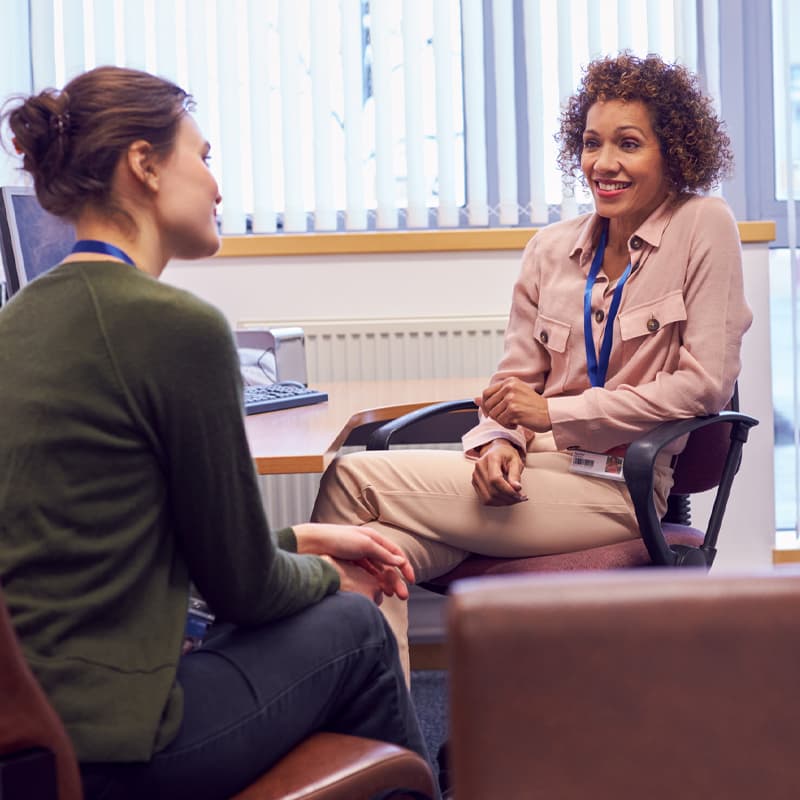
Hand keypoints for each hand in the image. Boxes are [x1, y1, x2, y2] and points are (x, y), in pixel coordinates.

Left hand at [293, 523, 413, 599]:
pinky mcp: (350, 564)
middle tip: (403, 596)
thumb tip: (400, 562)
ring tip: (390, 596)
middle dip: (397, 580)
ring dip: (386, 583)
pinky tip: (376, 592)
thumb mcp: (364, 545)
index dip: (405, 566)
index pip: (395, 553)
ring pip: (377, 571)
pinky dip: (373, 583)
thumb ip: (383, 554)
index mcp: (374, 537)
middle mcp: (368, 546)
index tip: (411, 581)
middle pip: (388, 565)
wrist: (313, 544)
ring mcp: (359, 555)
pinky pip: (366, 575)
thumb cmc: (338, 540)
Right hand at [471, 438, 527, 505]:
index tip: (519, 494)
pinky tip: (506, 499)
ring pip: (488, 498)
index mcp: (491, 458)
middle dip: (508, 498)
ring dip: (503, 502)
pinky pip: (485, 499)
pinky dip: (497, 503)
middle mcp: (480, 467)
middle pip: (492, 490)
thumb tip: (516, 488)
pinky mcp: (475, 483)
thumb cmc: (507, 455)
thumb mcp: (516, 461)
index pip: (495, 479)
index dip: (507, 490)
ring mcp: (475, 476)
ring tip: (515, 499)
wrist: (497, 451)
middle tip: (521, 498)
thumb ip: (516, 474)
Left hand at [477, 377, 550, 432]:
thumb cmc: (533, 406)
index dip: (485, 405)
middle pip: (488, 405)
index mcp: (509, 381)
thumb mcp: (514, 396)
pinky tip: (517, 424)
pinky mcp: (514, 410)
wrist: (551, 414)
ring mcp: (512, 398)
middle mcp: (510, 387)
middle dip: (494, 415)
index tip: (491, 413)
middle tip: (505, 418)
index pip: (486, 393)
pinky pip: (501, 422)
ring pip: (494, 415)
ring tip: (513, 420)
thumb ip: (495, 397)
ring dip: (502, 421)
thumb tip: (474, 400)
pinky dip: (508, 426)